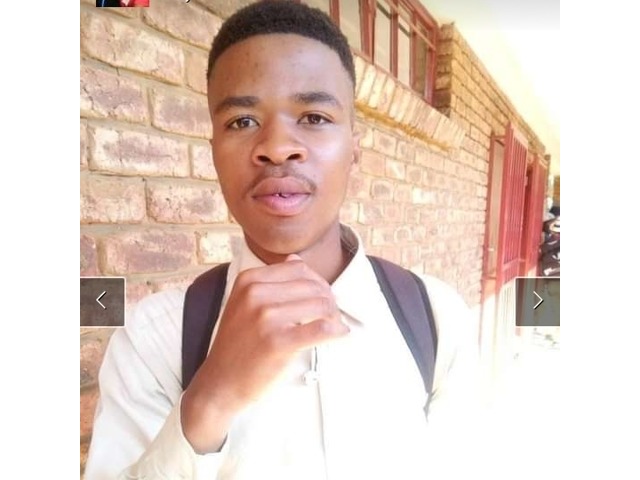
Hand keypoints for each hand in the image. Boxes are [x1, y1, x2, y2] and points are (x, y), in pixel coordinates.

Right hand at [181, 255, 348, 452]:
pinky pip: (321, 329)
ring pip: (321, 304)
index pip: (298, 268)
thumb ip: (270, 281)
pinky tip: (339, 334)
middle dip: (328, 299)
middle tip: (332, 316)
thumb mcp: (243, 304)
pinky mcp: (278, 342)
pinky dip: (337, 331)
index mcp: (248, 281)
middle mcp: (255, 294)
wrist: (219, 384)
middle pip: (312, 285)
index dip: (317, 282)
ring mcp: (266, 317)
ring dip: (334, 316)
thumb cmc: (237, 347)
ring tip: (334, 326)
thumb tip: (296, 260)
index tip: (322, 297)